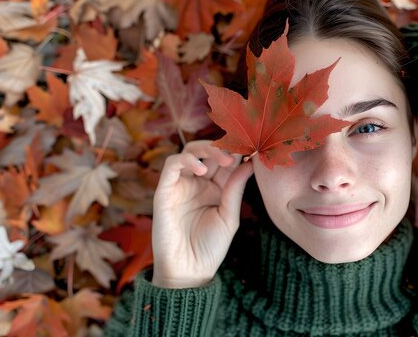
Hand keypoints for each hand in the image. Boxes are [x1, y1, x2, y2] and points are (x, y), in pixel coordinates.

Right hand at [151, 140, 253, 287]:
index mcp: (216, 188)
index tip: (253, 146)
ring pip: (190, 151)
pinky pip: (172, 165)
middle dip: (224, 146)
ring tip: (224, 159)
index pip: (226, 161)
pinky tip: (202, 169)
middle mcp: (199, 183)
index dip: (238, 151)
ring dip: (207, 149)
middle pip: (209, 151)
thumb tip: (250, 163)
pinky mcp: (165, 190)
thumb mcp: (229, 216)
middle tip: (239, 151)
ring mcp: (181, 185)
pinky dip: (187, 160)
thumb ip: (235, 189)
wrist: (189, 271)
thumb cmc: (210, 247)